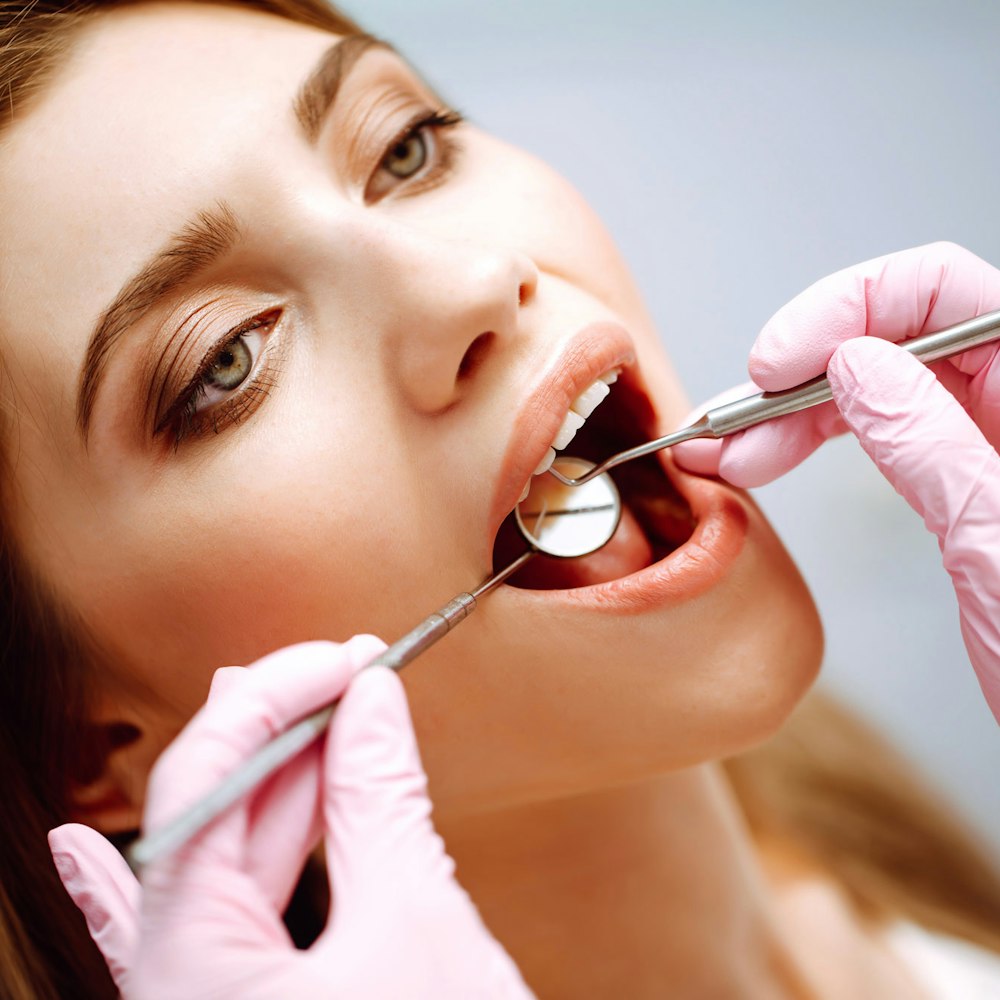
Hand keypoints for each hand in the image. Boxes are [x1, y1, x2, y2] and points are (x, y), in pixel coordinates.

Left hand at [49, 638, 533, 997]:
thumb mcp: (416, 926)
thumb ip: (381, 800)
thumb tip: (374, 702)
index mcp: (188, 973)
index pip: (201, 789)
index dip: (271, 703)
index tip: (337, 658)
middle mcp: (175, 989)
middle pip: (211, 822)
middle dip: (283, 733)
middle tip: (345, 673)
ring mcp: (204, 998)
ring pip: (222, 865)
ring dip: (271, 783)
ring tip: (298, 708)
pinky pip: (201, 925)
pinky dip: (189, 877)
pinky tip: (84, 847)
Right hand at [675, 242, 999, 718]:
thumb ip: (932, 441)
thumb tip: (853, 360)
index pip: (944, 290)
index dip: (848, 307)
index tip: (776, 362)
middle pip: (893, 333)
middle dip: (800, 368)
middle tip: (734, 422)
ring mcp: (988, 437)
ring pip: (872, 382)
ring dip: (789, 410)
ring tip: (726, 450)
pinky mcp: (959, 478)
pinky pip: (876, 430)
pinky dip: (813, 440)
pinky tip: (764, 461)